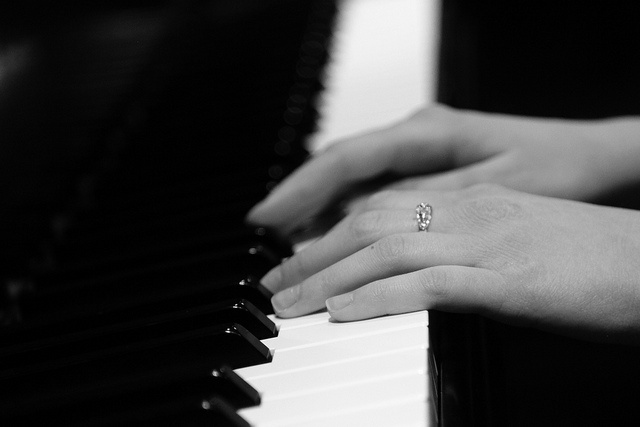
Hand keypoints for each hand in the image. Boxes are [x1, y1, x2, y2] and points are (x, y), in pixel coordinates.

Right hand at [247, 105, 639, 236]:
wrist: (588, 156)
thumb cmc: (551, 165)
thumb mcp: (491, 188)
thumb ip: (424, 201)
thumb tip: (359, 220)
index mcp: (426, 132)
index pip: (345, 159)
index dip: (299, 189)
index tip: (264, 218)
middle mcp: (413, 136)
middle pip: (338, 171)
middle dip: (297, 207)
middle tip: (265, 248)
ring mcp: (416, 152)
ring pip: (351, 182)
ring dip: (317, 214)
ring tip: (286, 251)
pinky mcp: (423, 170)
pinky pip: (371, 191)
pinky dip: (345, 216)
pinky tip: (328, 239)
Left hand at [261, 184, 639, 343]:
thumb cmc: (588, 261)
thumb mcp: (512, 244)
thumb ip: (461, 251)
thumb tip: (412, 276)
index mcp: (471, 203)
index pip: (382, 208)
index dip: (330, 233)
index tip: (296, 260)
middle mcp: (471, 213)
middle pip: (370, 223)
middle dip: (314, 255)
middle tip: (274, 284)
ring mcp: (487, 243)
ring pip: (387, 248)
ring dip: (329, 277)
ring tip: (290, 304)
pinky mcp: (508, 281)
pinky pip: (428, 283)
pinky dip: (379, 297)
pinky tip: (344, 313)